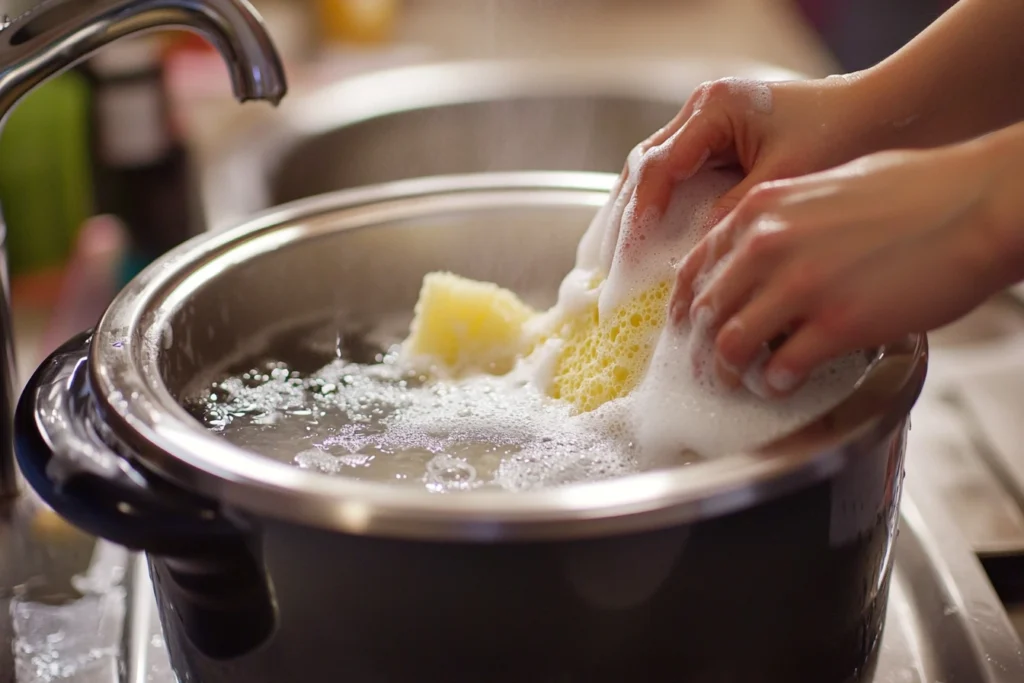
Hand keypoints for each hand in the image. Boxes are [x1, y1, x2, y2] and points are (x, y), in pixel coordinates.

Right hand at [617, 74, 877, 228]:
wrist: (885, 112)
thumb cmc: (843, 134)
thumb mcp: (783, 179)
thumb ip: (733, 209)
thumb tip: (696, 247)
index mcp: (715, 108)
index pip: (659, 166)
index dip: (642, 213)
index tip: (632, 253)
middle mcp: (704, 109)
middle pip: (646, 163)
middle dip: (629, 211)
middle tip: (614, 256)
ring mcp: (710, 122)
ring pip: (657, 167)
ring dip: (642, 207)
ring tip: (625, 249)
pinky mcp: (723, 138)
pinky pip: (680, 172)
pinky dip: (665, 202)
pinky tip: (658, 234)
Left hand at [670, 140, 1018, 396]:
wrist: (978, 202)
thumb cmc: (916, 189)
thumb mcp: (825, 185)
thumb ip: (781, 218)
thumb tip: (757, 251)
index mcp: (761, 210)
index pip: (695, 266)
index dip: (687, 305)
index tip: (688, 327)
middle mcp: (768, 245)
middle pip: (707, 310)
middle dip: (701, 345)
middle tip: (709, 366)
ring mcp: (799, 286)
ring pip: (731, 344)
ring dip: (729, 371)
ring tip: (739, 382)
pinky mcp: (836, 324)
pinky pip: (781, 368)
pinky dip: (775, 382)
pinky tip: (783, 383)